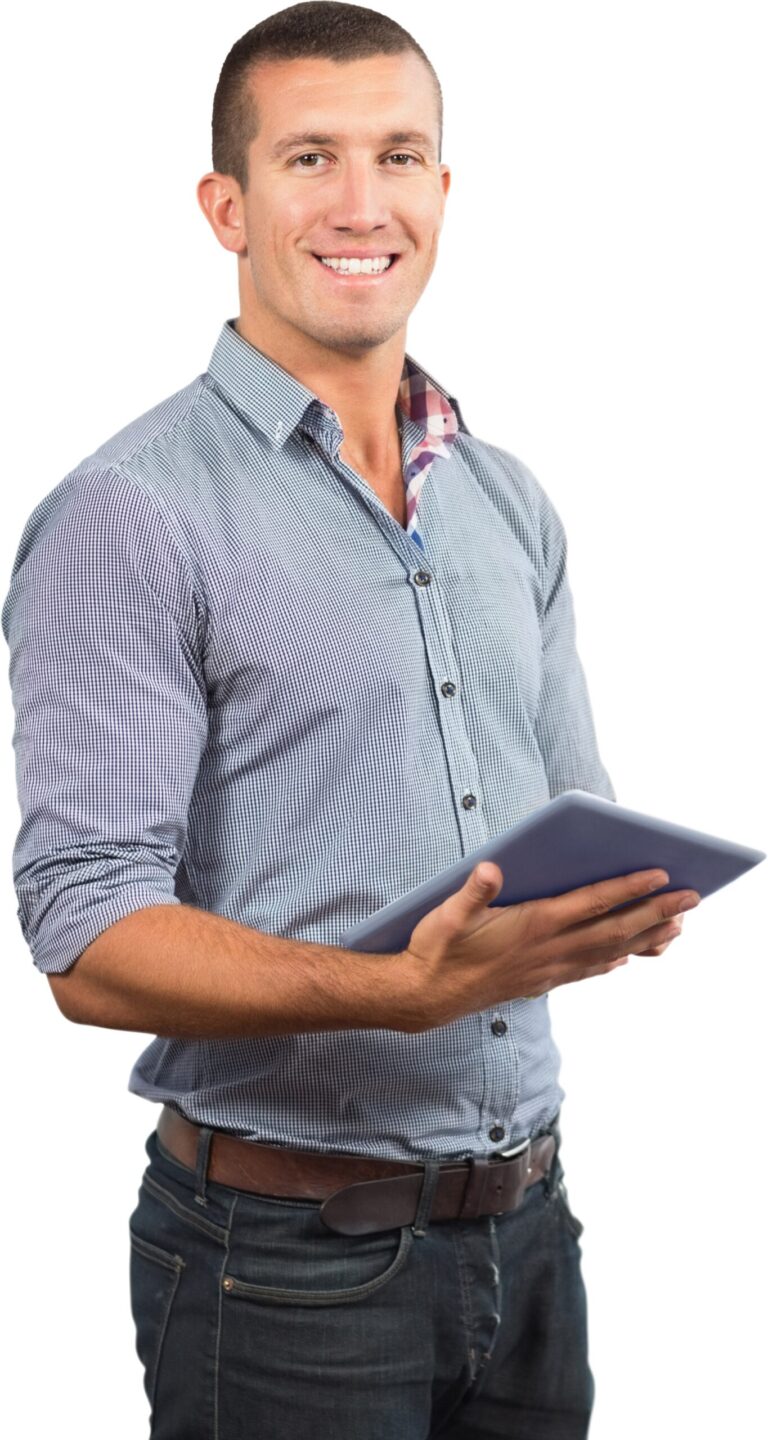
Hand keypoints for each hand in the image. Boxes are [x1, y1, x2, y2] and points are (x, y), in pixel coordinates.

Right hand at [395, 865, 700, 1031]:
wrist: (423, 997)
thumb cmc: (435, 949)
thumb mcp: (446, 914)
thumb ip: (473, 892)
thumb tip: (491, 868)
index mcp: (532, 924)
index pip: (591, 903)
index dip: (627, 888)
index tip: (659, 874)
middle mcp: (547, 949)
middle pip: (613, 928)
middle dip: (655, 911)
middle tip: (691, 898)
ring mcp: (547, 969)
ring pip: (608, 952)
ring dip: (644, 939)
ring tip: (675, 928)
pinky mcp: (540, 982)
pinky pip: (587, 971)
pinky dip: (612, 962)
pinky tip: (625, 960)